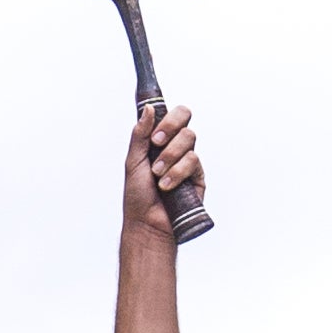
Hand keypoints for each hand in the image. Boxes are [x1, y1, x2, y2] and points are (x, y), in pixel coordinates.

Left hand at [124, 102, 204, 245]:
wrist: (146, 223)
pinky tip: (167, 186)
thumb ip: (140, 134)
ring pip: (189, 140)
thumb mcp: (133, 161)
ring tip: (157, 175)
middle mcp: (176, 148)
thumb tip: (149, 109)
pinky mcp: (198, 177)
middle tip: (156, 143)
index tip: (154, 134)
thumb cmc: (138, 196)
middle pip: (185, 121)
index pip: (172, 116)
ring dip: (169, 156)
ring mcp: (188, 161)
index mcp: (161, 141)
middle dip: (170, 128)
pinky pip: (193, 162)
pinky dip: (177, 172)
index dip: (168, 117)